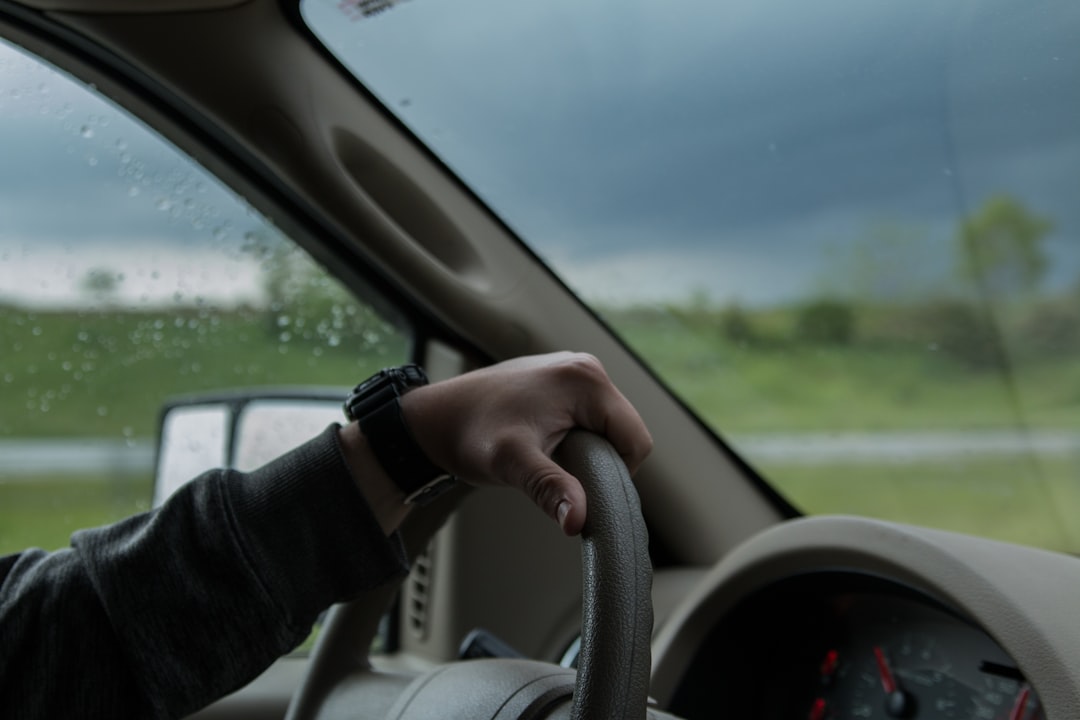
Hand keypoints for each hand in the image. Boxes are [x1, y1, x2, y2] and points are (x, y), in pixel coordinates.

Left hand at [402, 352, 651, 534]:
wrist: (434, 420)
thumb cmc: (469, 434)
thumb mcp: (512, 464)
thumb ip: (551, 488)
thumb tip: (579, 521)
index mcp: (585, 380)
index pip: (635, 440)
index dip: (617, 474)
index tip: (581, 488)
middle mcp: (584, 367)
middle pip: (623, 432)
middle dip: (600, 462)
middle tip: (559, 474)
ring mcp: (572, 371)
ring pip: (607, 427)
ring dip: (587, 452)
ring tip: (549, 460)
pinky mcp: (560, 381)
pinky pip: (589, 418)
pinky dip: (576, 439)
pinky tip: (545, 447)